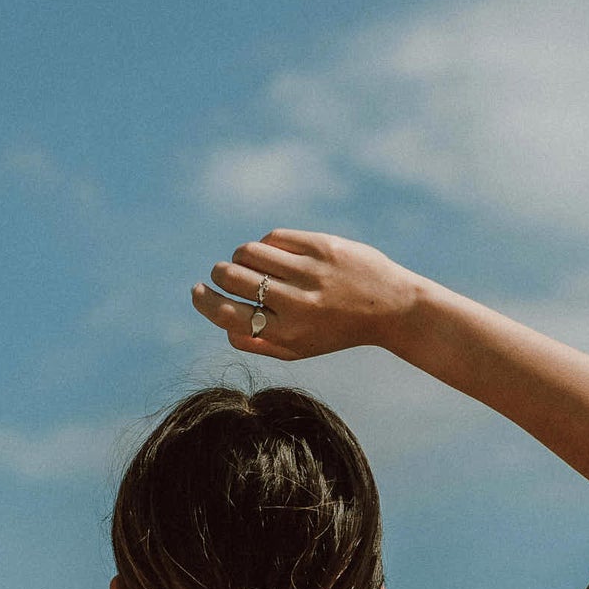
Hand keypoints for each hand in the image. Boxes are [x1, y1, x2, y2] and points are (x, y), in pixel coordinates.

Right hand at [191, 230, 418, 359]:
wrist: (391, 307)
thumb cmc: (337, 331)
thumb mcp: (300, 349)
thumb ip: (260, 344)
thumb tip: (224, 329)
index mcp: (287, 334)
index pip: (228, 315)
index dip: (205, 302)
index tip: (197, 291)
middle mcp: (296, 303)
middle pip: (232, 278)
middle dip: (220, 274)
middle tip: (224, 274)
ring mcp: (309, 272)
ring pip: (249, 253)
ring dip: (241, 257)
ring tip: (250, 264)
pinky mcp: (321, 246)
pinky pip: (274, 238)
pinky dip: (267, 245)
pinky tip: (276, 254)